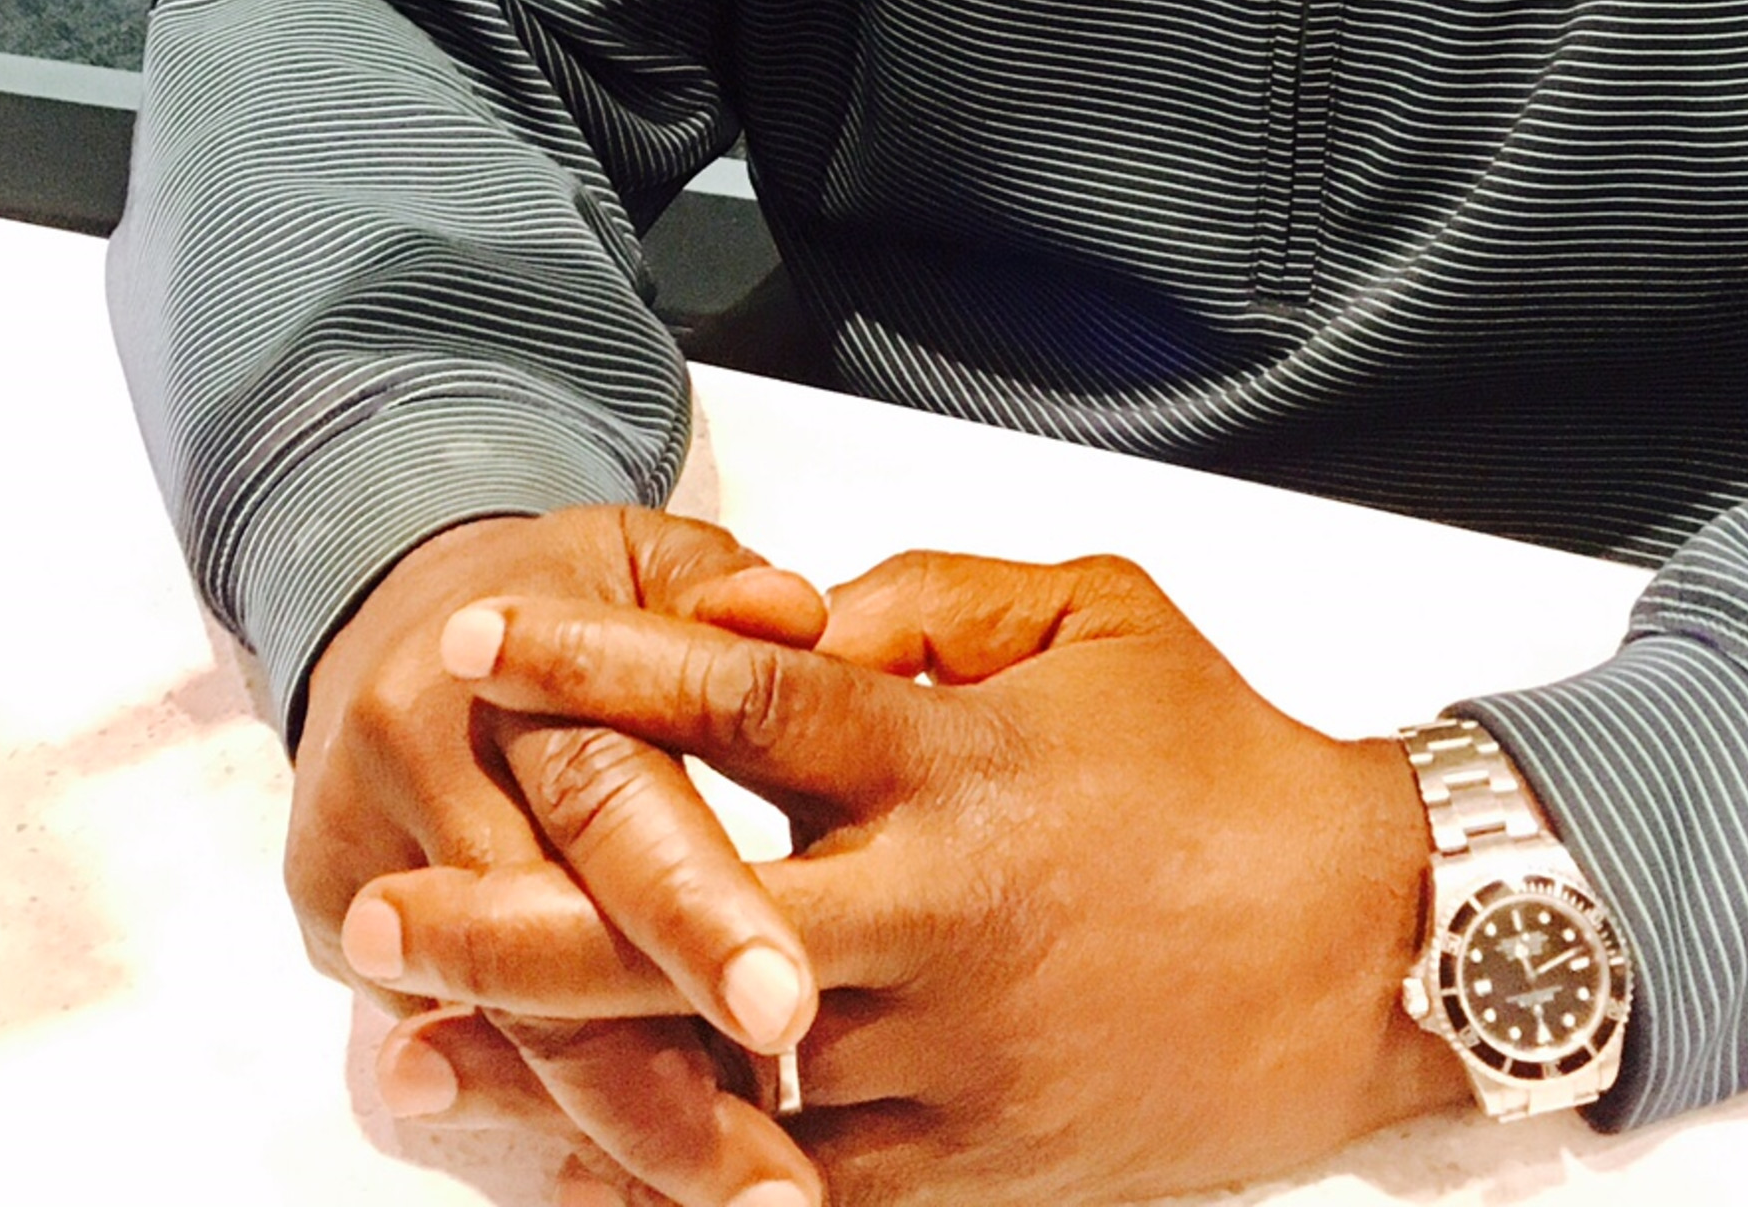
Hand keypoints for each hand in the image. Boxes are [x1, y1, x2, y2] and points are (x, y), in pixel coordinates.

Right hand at [295, 505, 832, 1206]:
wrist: (396, 605)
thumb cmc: (571, 593)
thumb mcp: (648, 560)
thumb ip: (725, 591)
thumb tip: (800, 612)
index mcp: (513, 670)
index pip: (605, 797)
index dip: (694, 907)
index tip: (791, 1009)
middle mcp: (421, 762)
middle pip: (540, 946)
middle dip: (662, 1075)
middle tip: (781, 1182)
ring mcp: (361, 854)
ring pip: (501, 1024)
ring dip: (630, 1127)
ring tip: (757, 1195)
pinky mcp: (329, 921)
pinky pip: (458, 1041)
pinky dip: (566, 1113)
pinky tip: (665, 1167)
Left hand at [357, 549, 1470, 1206]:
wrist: (1372, 950)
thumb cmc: (1224, 758)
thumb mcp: (1096, 613)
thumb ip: (929, 601)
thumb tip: (777, 620)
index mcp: (956, 766)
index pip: (742, 707)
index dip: (600, 665)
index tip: (477, 640)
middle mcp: (934, 921)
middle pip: (686, 924)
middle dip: (516, 918)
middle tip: (375, 909)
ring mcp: (948, 1067)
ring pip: (717, 1084)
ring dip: (557, 1069)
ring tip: (415, 1058)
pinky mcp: (971, 1176)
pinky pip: (796, 1192)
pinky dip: (674, 1181)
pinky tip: (570, 1168)